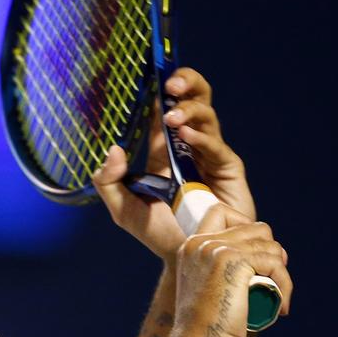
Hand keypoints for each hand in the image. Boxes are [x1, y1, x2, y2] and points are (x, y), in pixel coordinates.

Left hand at [93, 68, 255, 262]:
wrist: (189, 260)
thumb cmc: (159, 234)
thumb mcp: (123, 209)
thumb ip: (108, 181)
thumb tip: (114, 149)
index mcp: (165, 151)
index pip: (166, 110)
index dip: (162, 91)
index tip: (152, 77)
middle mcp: (190, 148)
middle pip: (195, 101)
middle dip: (186, 84)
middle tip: (170, 83)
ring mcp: (211, 157)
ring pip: (208, 117)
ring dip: (190, 111)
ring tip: (172, 117)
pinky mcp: (229, 171)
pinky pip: (217, 147)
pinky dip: (202, 138)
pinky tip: (186, 137)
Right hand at [170, 204, 292, 336]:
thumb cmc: (208, 332)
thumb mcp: (213, 291)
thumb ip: (229, 273)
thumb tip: (272, 258)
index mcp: (190, 247)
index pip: (222, 212)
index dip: (246, 227)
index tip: (257, 260)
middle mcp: (200, 243)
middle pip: (255, 227)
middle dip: (271, 253)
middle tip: (274, 282)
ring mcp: (216, 249)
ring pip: (269, 244)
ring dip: (281, 272)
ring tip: (277, 299)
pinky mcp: (233, 261)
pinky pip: (275, 262)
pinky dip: (285, 284)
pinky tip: (281, 307)